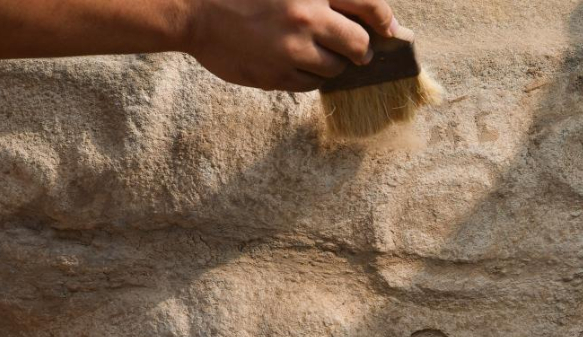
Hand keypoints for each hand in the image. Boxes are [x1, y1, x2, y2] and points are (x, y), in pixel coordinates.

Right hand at [184, 0, 398, 90]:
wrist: (194, 11)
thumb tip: (369, 16)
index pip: (370, 6)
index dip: (385, 20)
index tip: (389, 29)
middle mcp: (307, 17)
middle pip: (359, 45)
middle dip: (362, 50)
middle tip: (357, 50)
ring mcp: (291, 50)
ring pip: (334, 69)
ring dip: (332, 63)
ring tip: (313, 52)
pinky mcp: (276, 76)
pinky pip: (309, 84)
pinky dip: (308, 76)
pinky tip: (292, 62)